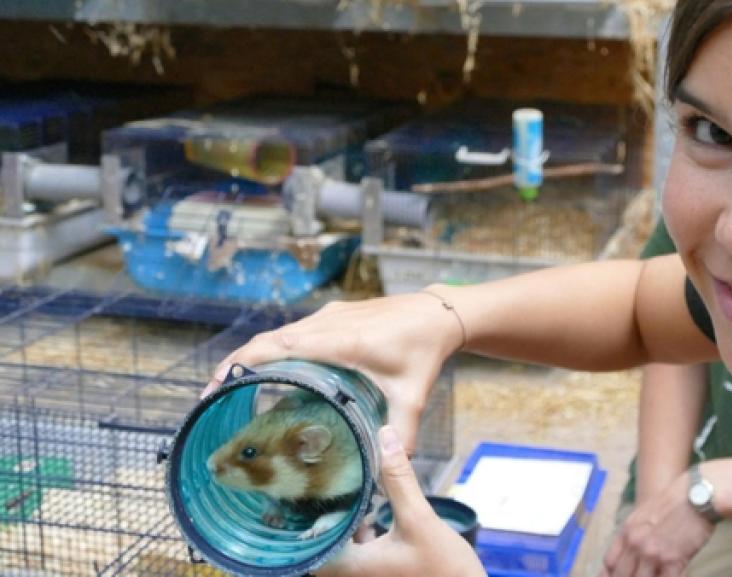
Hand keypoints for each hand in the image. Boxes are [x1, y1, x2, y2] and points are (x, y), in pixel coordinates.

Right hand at [201, 292, 464, 448]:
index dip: (245, 362)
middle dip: (234, 364)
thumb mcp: (412, 396)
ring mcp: (327, 317)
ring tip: (228, 386)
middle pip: (267, 340)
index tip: (217, 384)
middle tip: (210, 395)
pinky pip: (293, 331)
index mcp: (341, 341)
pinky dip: (272, 348)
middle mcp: (327, 324)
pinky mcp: (331, 316)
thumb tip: (388, 470)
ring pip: (278, 333)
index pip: (280, 346)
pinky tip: (265, 371)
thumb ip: (400, 434)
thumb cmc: (423, 350)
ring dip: (251, 355)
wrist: (437, 314)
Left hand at [315, 426, 485, 576]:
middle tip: (326, 480)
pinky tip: (371, 513)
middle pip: (323, 541)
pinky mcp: (380, 574)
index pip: (309, 539)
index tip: (307, 485)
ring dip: (344, 522)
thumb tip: (385, 436)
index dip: (304, 512)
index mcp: (350, 567)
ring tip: (347, 489)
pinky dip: (360, 534)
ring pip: (341, 547)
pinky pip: (359, 553)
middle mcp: (352, 575)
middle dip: (327, 511)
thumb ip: (399, 479)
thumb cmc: (443, 568)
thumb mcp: (419, 518)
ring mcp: (367, 575)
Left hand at [600, 471, 713, 576]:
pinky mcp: (674, 561)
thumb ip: (633, 534)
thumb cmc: (674, 502)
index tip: (616, 576)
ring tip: (652, 576)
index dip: (611, 574)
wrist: (698, 495)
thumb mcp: (643, 514)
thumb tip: (630, 553)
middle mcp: (635, 544)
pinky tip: (667, 576)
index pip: (609, 562)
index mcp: (627, 531)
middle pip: (621, 575)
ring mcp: (653, 554)